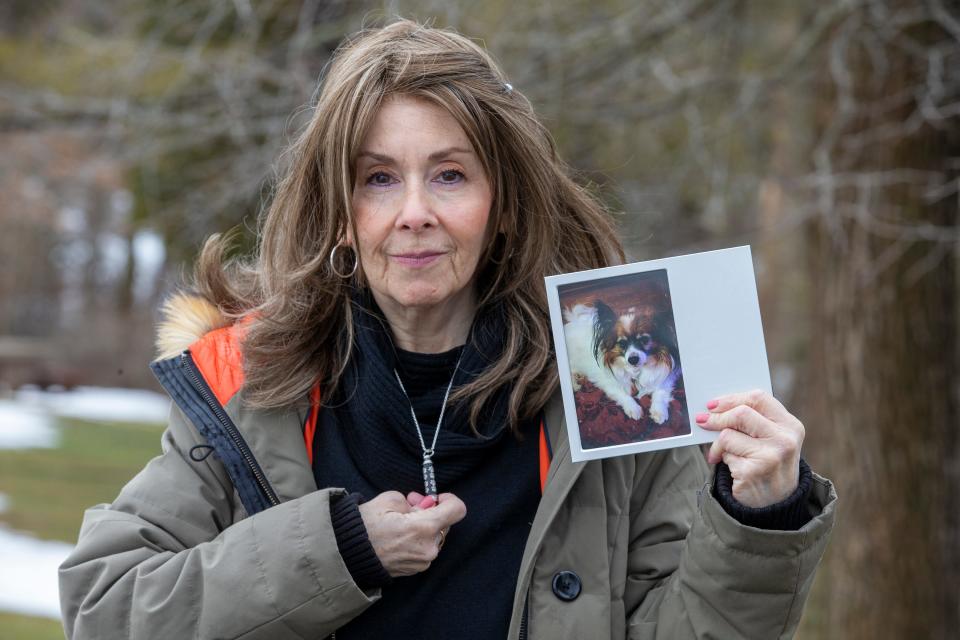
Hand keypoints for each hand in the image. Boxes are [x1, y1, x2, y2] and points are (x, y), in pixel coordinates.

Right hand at [358, 491, 465, 576]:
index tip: (435, 497)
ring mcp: (423, 561)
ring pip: (434, 537)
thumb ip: (414, 501)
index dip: (449, 499)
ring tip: (400, 521)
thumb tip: (424, 506)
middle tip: (411, 504)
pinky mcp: (415, 570)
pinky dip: (417, 539)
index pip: (457, 510)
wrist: (346, 554)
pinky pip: (425, 549)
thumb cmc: (365, 525)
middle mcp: (429, 547)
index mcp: (424, 528)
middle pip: (445, 523)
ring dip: (424, 526)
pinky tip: (398, 536)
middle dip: (431, 512)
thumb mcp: (390, 499)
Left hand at [697, 389, 803, 507]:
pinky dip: (721, 459)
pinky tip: (731, 468)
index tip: (712, 404)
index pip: (758, 398)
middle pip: (741, 413)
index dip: (731, 399)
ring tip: (723, 454)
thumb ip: (752, 421)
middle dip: (717, 417)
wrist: (774, 505)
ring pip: (728, 435)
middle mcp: (785, 440)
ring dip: (718, 444)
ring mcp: (771, 457)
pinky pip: (725, 455)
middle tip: (702, 421)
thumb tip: (714, 408)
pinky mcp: (753, 472)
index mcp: (791, 426)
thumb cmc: (767, 464)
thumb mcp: (770, 439)